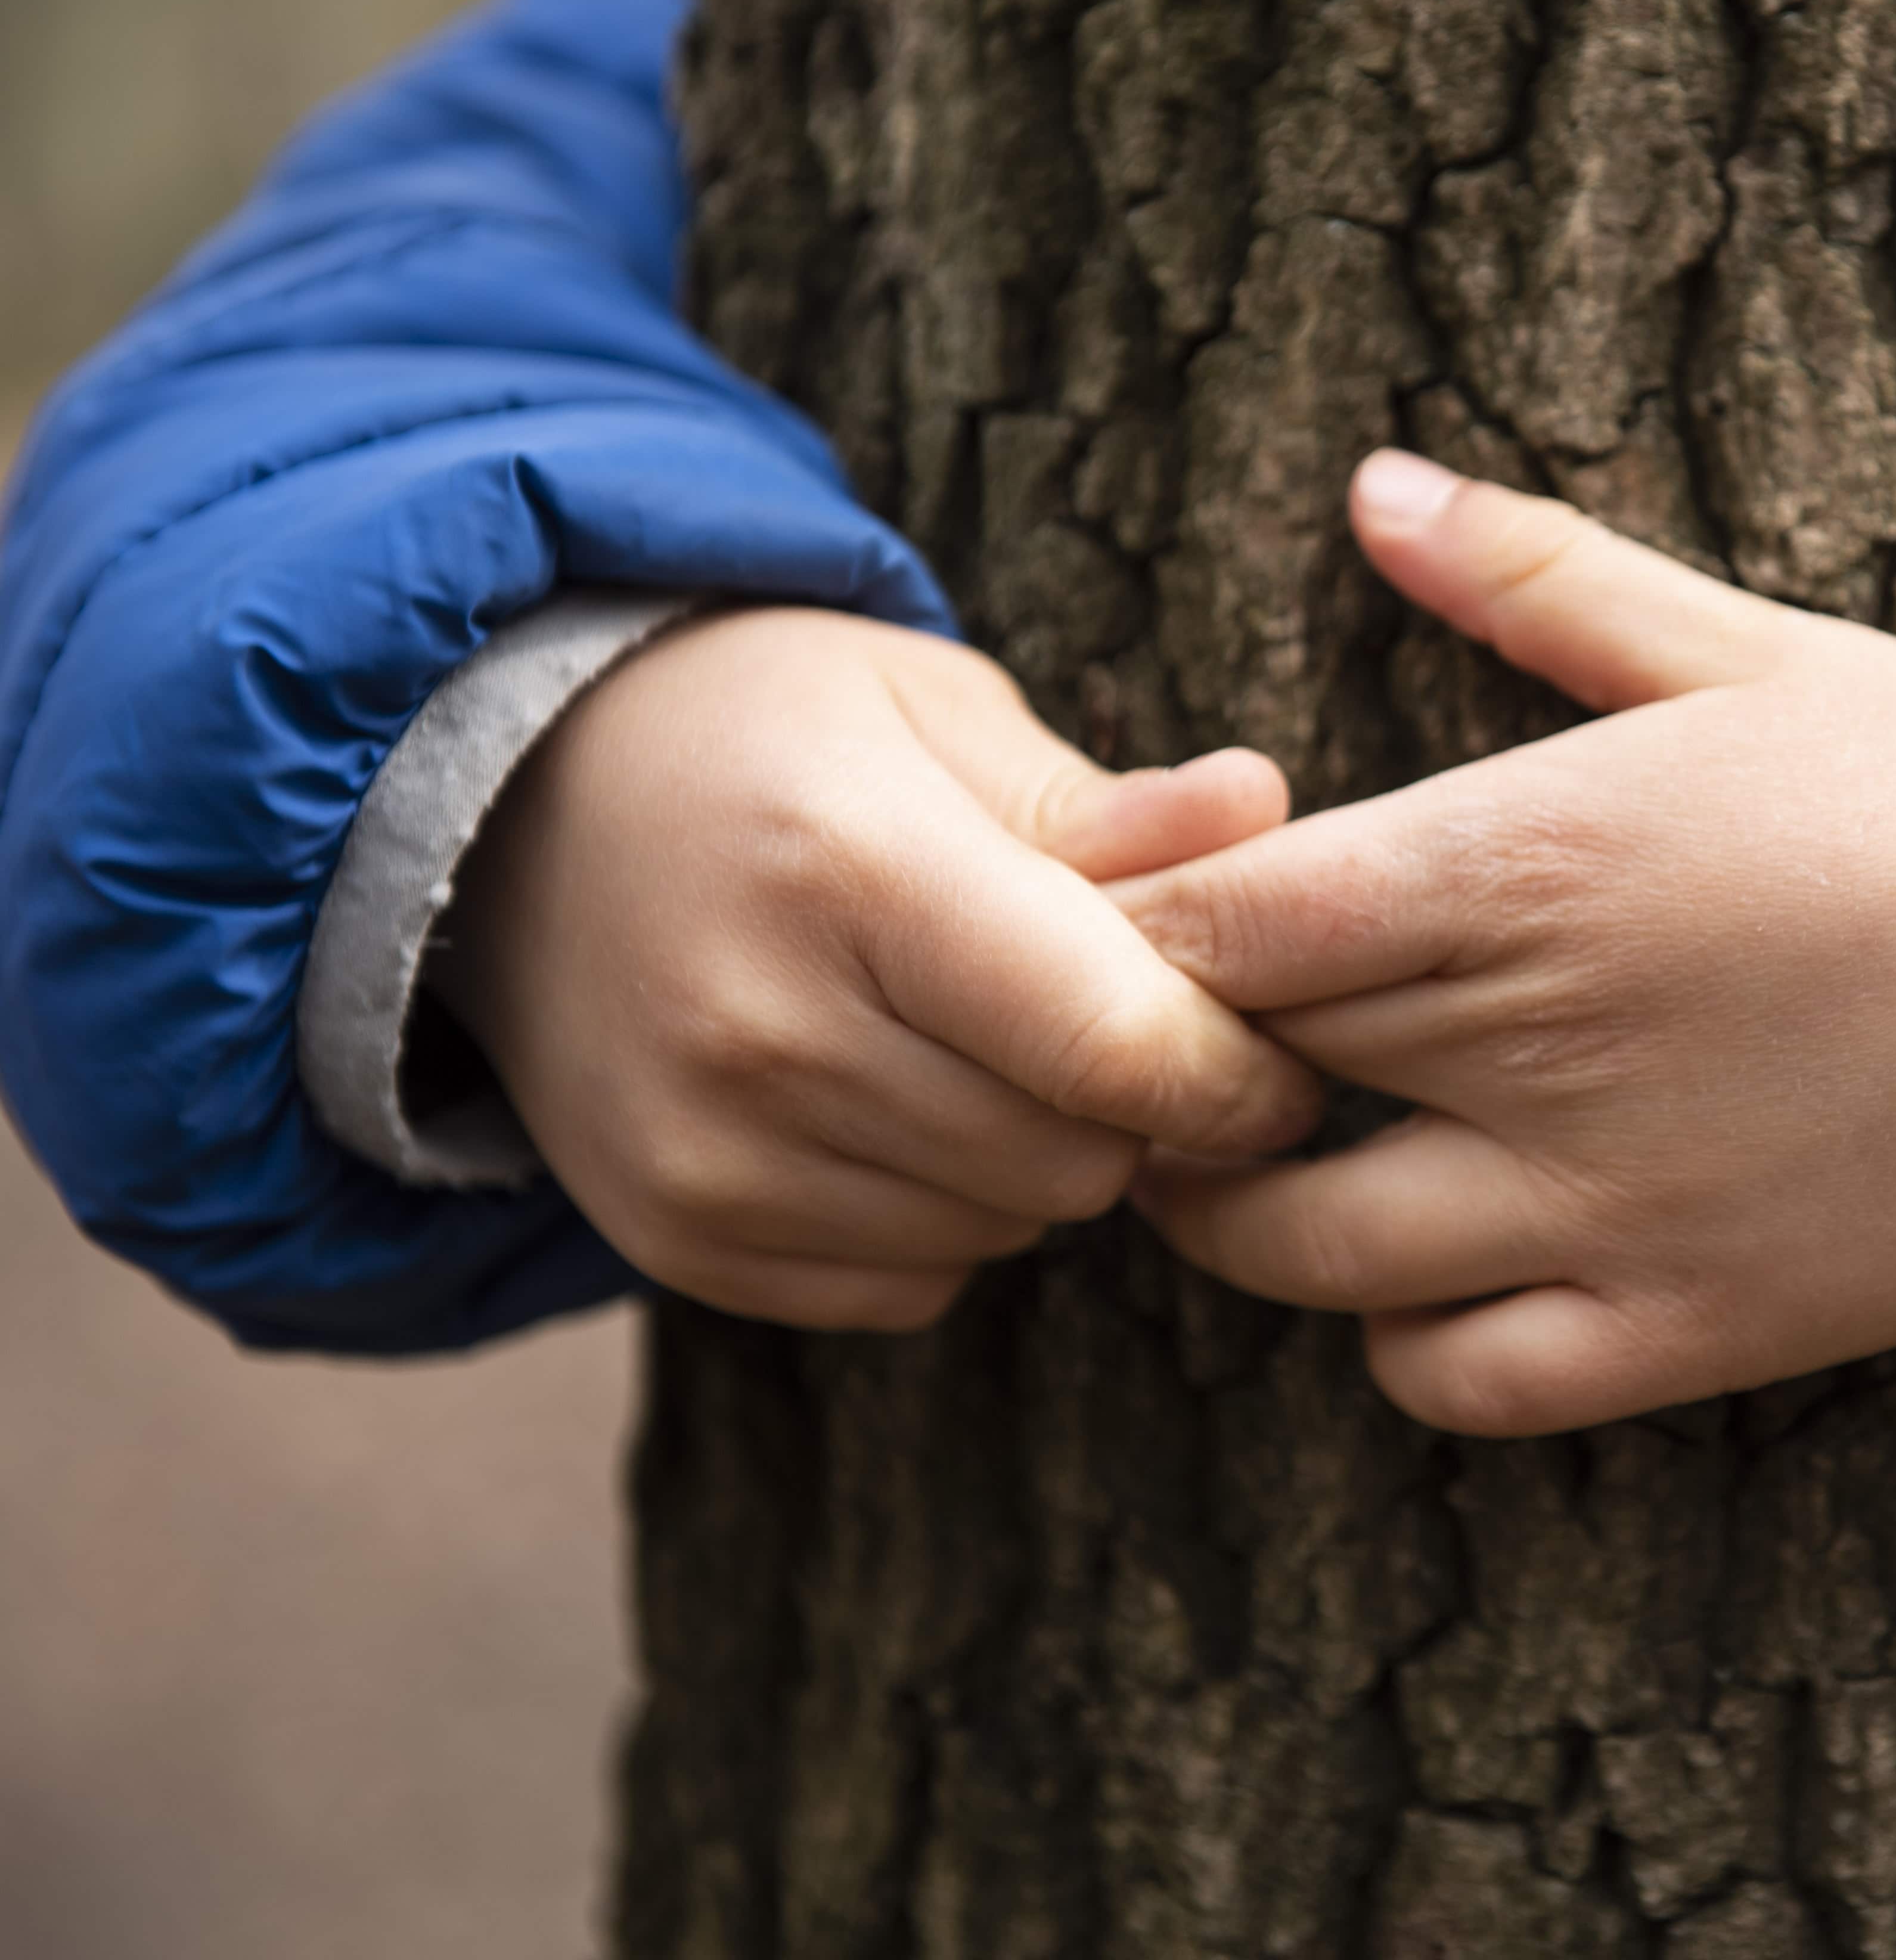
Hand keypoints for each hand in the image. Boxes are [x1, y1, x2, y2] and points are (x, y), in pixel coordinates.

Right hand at [435, 608, 1320, 1331]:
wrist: (511, 811)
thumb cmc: (771, 737)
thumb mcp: (935, 713)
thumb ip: (1109, 804)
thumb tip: (1267, 810)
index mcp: (855, 870)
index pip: (1116, 1044)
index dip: (1239, 1074)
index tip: (1279, 1059)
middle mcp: (764, 1028)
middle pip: (1077, 1158)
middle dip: (1138, 1109)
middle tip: (1109, 1023)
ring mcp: (705, 1151)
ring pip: (1005, 1232)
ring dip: (1041, 1163)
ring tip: (982, 1047)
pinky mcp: (675, 1237)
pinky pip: (909, 1287)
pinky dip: (944, 1219)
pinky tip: (893, 1106)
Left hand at [1112, 454, 1895, 1434]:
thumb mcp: (1758, 648)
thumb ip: (1539, 576)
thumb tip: (1370, 483)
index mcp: (1525, 862)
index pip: (1206, 919)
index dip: (1132, 925)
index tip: (1135, 911)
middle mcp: (1531, 1044)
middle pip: (1220, 1073)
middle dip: (1158, 1054)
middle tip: (1171, 1023)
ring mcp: (1602, 1204)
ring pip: (1296, 1252)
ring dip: (1236, 1207)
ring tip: (1259, 1149)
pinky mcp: (1685, 1326)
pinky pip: (1454, 1378)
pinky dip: (1397, 1338)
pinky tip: (1425, 1264)